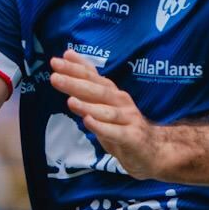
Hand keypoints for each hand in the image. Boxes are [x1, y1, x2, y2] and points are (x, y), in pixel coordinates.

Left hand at [53, 51, 181, 179]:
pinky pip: (115, 132)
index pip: (93, 77)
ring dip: (88, 106)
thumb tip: (66, 69)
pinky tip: (88, 122)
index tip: (58, 60)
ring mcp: (128, 119)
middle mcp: (120, 102)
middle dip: (76, 82)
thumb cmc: (122, 127)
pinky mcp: (132, 137)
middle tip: (55, 76)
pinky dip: (101, 127)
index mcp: (112, 93)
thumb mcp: (102, 106)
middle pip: (97, 91)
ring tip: (70, 100)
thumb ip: (86, 90)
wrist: (153, 150)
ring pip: (105, 111)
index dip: (77, 68)